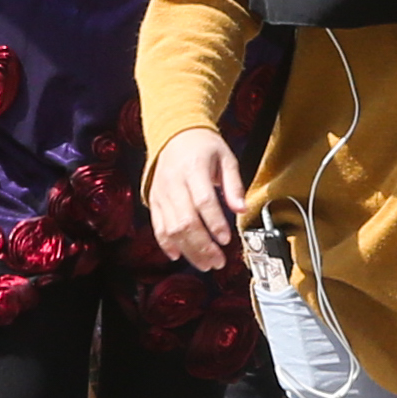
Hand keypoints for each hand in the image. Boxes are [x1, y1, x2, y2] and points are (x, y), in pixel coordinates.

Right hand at [149, 128, 246, 269]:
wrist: (175, 134)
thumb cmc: (204, 146)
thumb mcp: (226, 158)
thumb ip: (234, 185)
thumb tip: (241, 209)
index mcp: (194, 168)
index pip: (203, 200)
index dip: (214, 223)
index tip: (226, 239)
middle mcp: (174, 182)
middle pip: (185, 220)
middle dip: (203, 245)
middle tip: (218, 261)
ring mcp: (161, 193)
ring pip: (171, 228)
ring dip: (189, 250)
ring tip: (206, 264)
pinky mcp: (154, 201)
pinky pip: (157, 226)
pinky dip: (166, 244)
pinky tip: (178, 255)